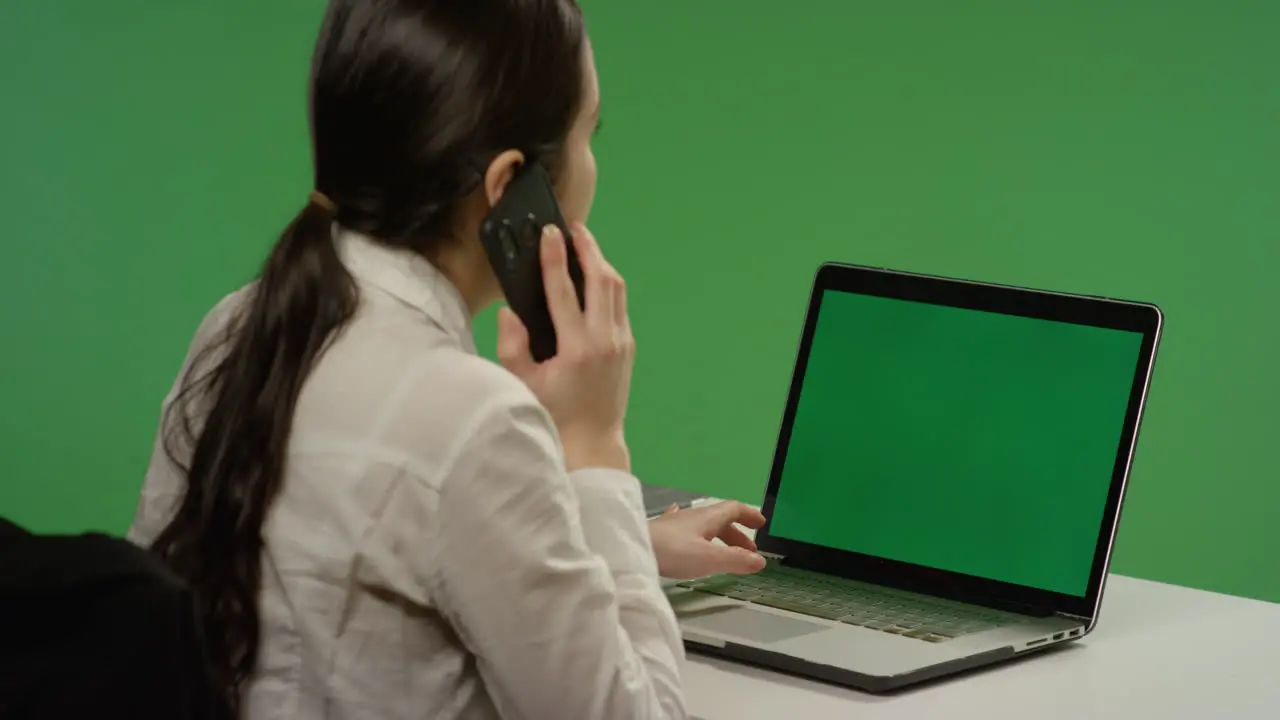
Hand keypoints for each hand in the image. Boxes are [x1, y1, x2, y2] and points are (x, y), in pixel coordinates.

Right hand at [497, 223, 633, 471]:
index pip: (564, 291)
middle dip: (588, 248)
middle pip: (602, 280)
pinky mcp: (628, 346)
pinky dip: (606, 284)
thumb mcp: (523, 383)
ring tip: (584, 244)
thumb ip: (512, 345)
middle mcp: (605, 341)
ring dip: (601, 262)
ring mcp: (622, 343)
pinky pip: (619, 304)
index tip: (549, 233)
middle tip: (573, 227)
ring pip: (616, 289)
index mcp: (577, 349)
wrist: (592, 442)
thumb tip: (510, 311)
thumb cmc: (553, 415)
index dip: (554, 258)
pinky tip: (593, 277)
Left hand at [648, 501, 767, 579]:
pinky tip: (688, 532)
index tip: (761, 524)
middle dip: (737, 534)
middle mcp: (693, 516)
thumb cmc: (673, 552)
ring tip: (725, 552)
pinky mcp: (662, 533)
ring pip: (704, 526)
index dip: (749, 515)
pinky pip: (686, 529)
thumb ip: (736, 560)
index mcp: (708, 518)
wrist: (632, 550)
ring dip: (719, 537)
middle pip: (720, 519)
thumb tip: (761, 561)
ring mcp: (676, 523)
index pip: (734, 509)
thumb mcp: (710, 559)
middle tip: (748, 552)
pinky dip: (697, 534)